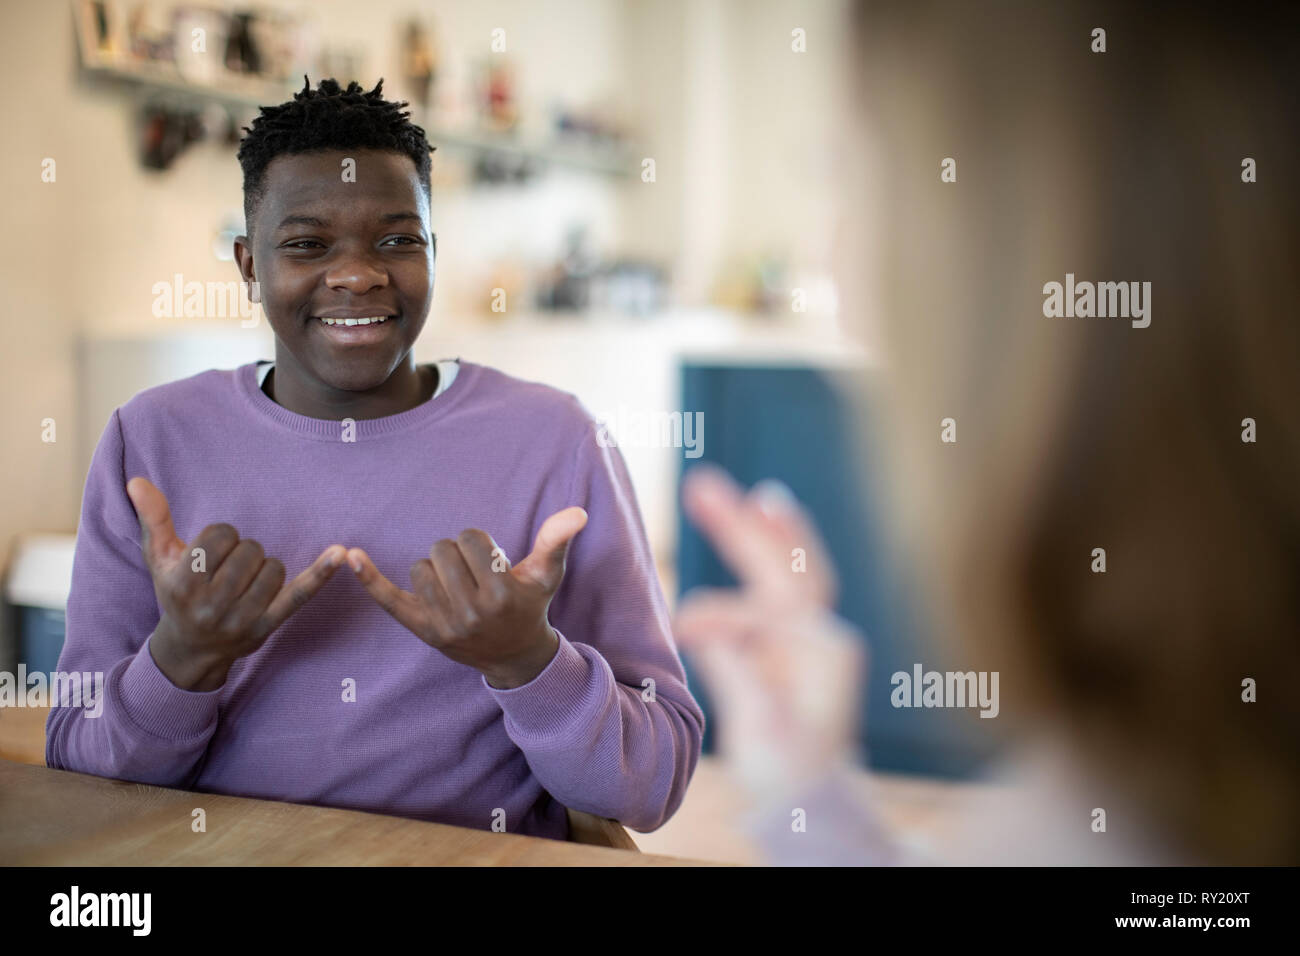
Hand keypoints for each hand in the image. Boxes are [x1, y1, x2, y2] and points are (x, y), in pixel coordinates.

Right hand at [127, 477, 345, 691]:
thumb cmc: (175, 593)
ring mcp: (242, 618)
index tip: (213, 554)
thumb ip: (153, 518)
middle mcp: (211, 604)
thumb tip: (137, 481)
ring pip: (273, 567)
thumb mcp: (159, 558)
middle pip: (250, 550)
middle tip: (228, 571)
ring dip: (264, 568)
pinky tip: (341, 553)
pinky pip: (299, 594)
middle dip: (243, 552)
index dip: (222, 537)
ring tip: (244, 582)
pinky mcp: (268, 626)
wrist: (189, 650)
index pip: (222, 534)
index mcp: (183, 582)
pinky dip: (321, 573)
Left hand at [346, 507, 587, 688]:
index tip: (490, 563)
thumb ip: (556, 540)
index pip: (471, 538)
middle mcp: (471, 611)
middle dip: (457, 554)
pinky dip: (369, 578)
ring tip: (456, 586)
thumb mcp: (547, 574)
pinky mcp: (422, 630)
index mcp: (501, 593)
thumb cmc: (529, 605)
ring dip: (436, 569)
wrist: (514, 655)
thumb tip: (578, 512)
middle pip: (443, 549)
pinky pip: (390, 599)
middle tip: (473, 576)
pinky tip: (350, 556)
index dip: (480, 543)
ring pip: (421, 567)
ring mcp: (443, 624)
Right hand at [674, 464, 864, 802]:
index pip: (766, 608)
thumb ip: (736, 671)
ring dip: (760, 528)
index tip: (683, 628)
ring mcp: (813, 633)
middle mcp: (823, 632)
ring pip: (788, 566)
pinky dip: (772, 546)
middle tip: (702, 484)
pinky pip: (784, 582)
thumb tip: (700, 623)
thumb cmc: (787, 769)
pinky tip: (761, 515)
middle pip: (784, 564)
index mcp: (821, 651)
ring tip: (743, 490)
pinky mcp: (798, 639)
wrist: (813, 796)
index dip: (721, 614)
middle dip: (743, 525)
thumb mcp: (759, 728)